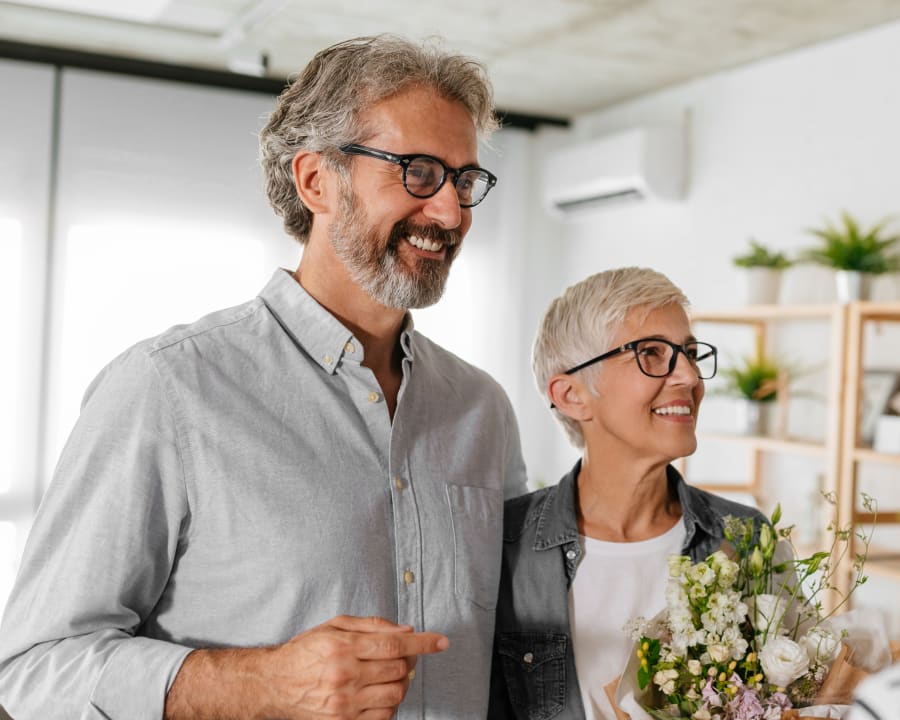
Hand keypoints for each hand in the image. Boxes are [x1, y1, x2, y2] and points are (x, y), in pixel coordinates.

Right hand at [265, 615, 446, 718]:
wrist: (275, 685)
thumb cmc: (306, 651)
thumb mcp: (334, 626)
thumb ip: (372, 625)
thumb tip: (407, 631)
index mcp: (342, 647)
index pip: (394, 644)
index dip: (423, 643)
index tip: (440, 642)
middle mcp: (344, 675)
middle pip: (398, 669)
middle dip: (410, 660)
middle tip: (405, 655)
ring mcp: (344, 704)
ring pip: (395, 694)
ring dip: (402, 682)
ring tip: (391, 674)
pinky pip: (383, 717)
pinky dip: (390, 704)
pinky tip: (380, 692)